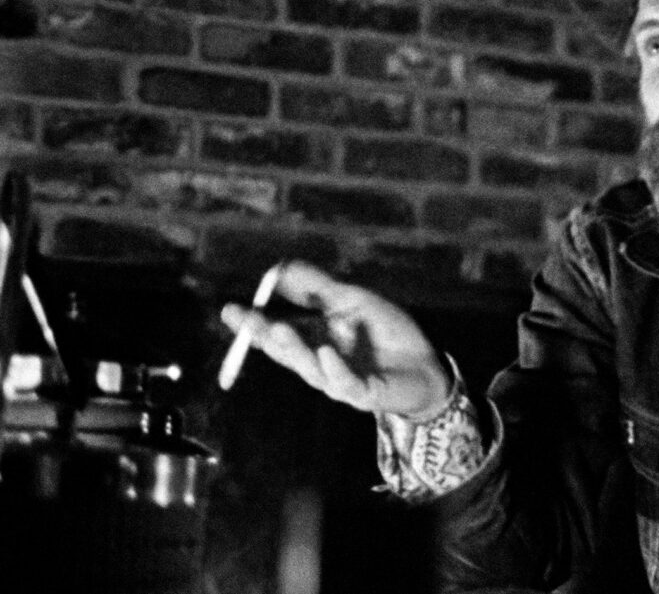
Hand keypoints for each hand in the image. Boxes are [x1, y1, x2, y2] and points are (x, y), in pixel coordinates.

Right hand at [219, 261, 449, 417]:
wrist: (426, 365)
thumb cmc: (387, 333)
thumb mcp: (352, 301)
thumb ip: (317, 287)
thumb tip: (278, 268)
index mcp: (313, 340)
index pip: (276, 332)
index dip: (252, 323)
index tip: (230, 309)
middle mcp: (319, 361)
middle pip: (284, 351)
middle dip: (262, 335)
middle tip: (243, 319)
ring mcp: (339, 380)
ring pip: (309, 367)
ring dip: (293, 348)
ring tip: (277, 327)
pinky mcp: (364, 393)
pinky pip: (345, 382)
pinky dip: (334, 367)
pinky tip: (326, 352)